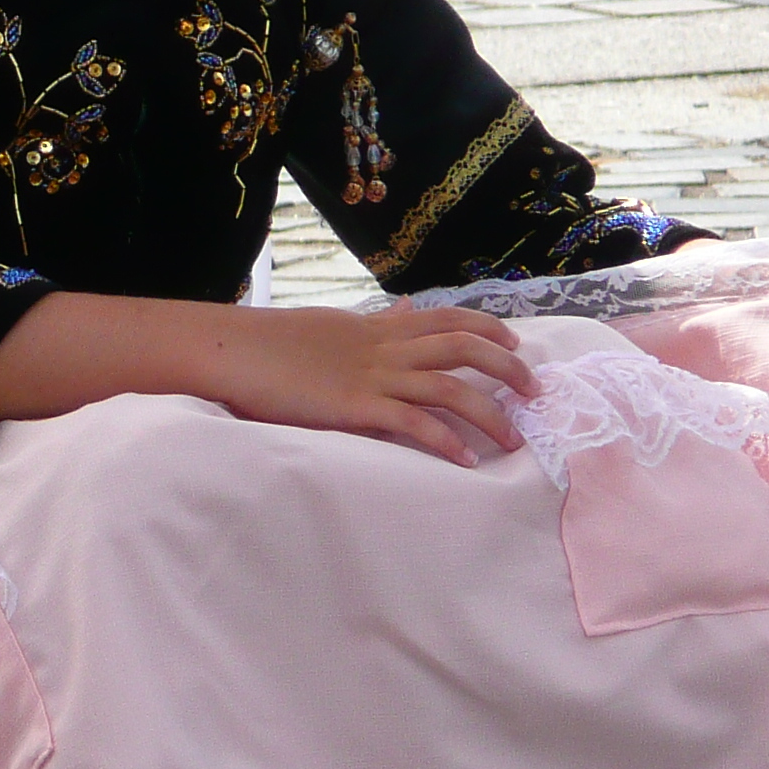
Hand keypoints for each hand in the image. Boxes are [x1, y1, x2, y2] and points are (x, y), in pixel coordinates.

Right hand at [209, 302, 534, 466]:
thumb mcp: (334, 326)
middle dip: (507, 368)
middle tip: (534, 392)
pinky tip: (465, 461)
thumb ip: (374, 323)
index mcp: (378, 327)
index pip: (446, 317)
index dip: (487, 328)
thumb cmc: (275, 344)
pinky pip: (412, 423)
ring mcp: (372, 377)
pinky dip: (444, 442)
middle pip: (462, 348)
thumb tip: (403, 307)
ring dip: (490, 413)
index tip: (515, 344)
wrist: (234, 351)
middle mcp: (384, 348)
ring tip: (514, 440)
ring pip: (448, 387)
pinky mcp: (355, 407)